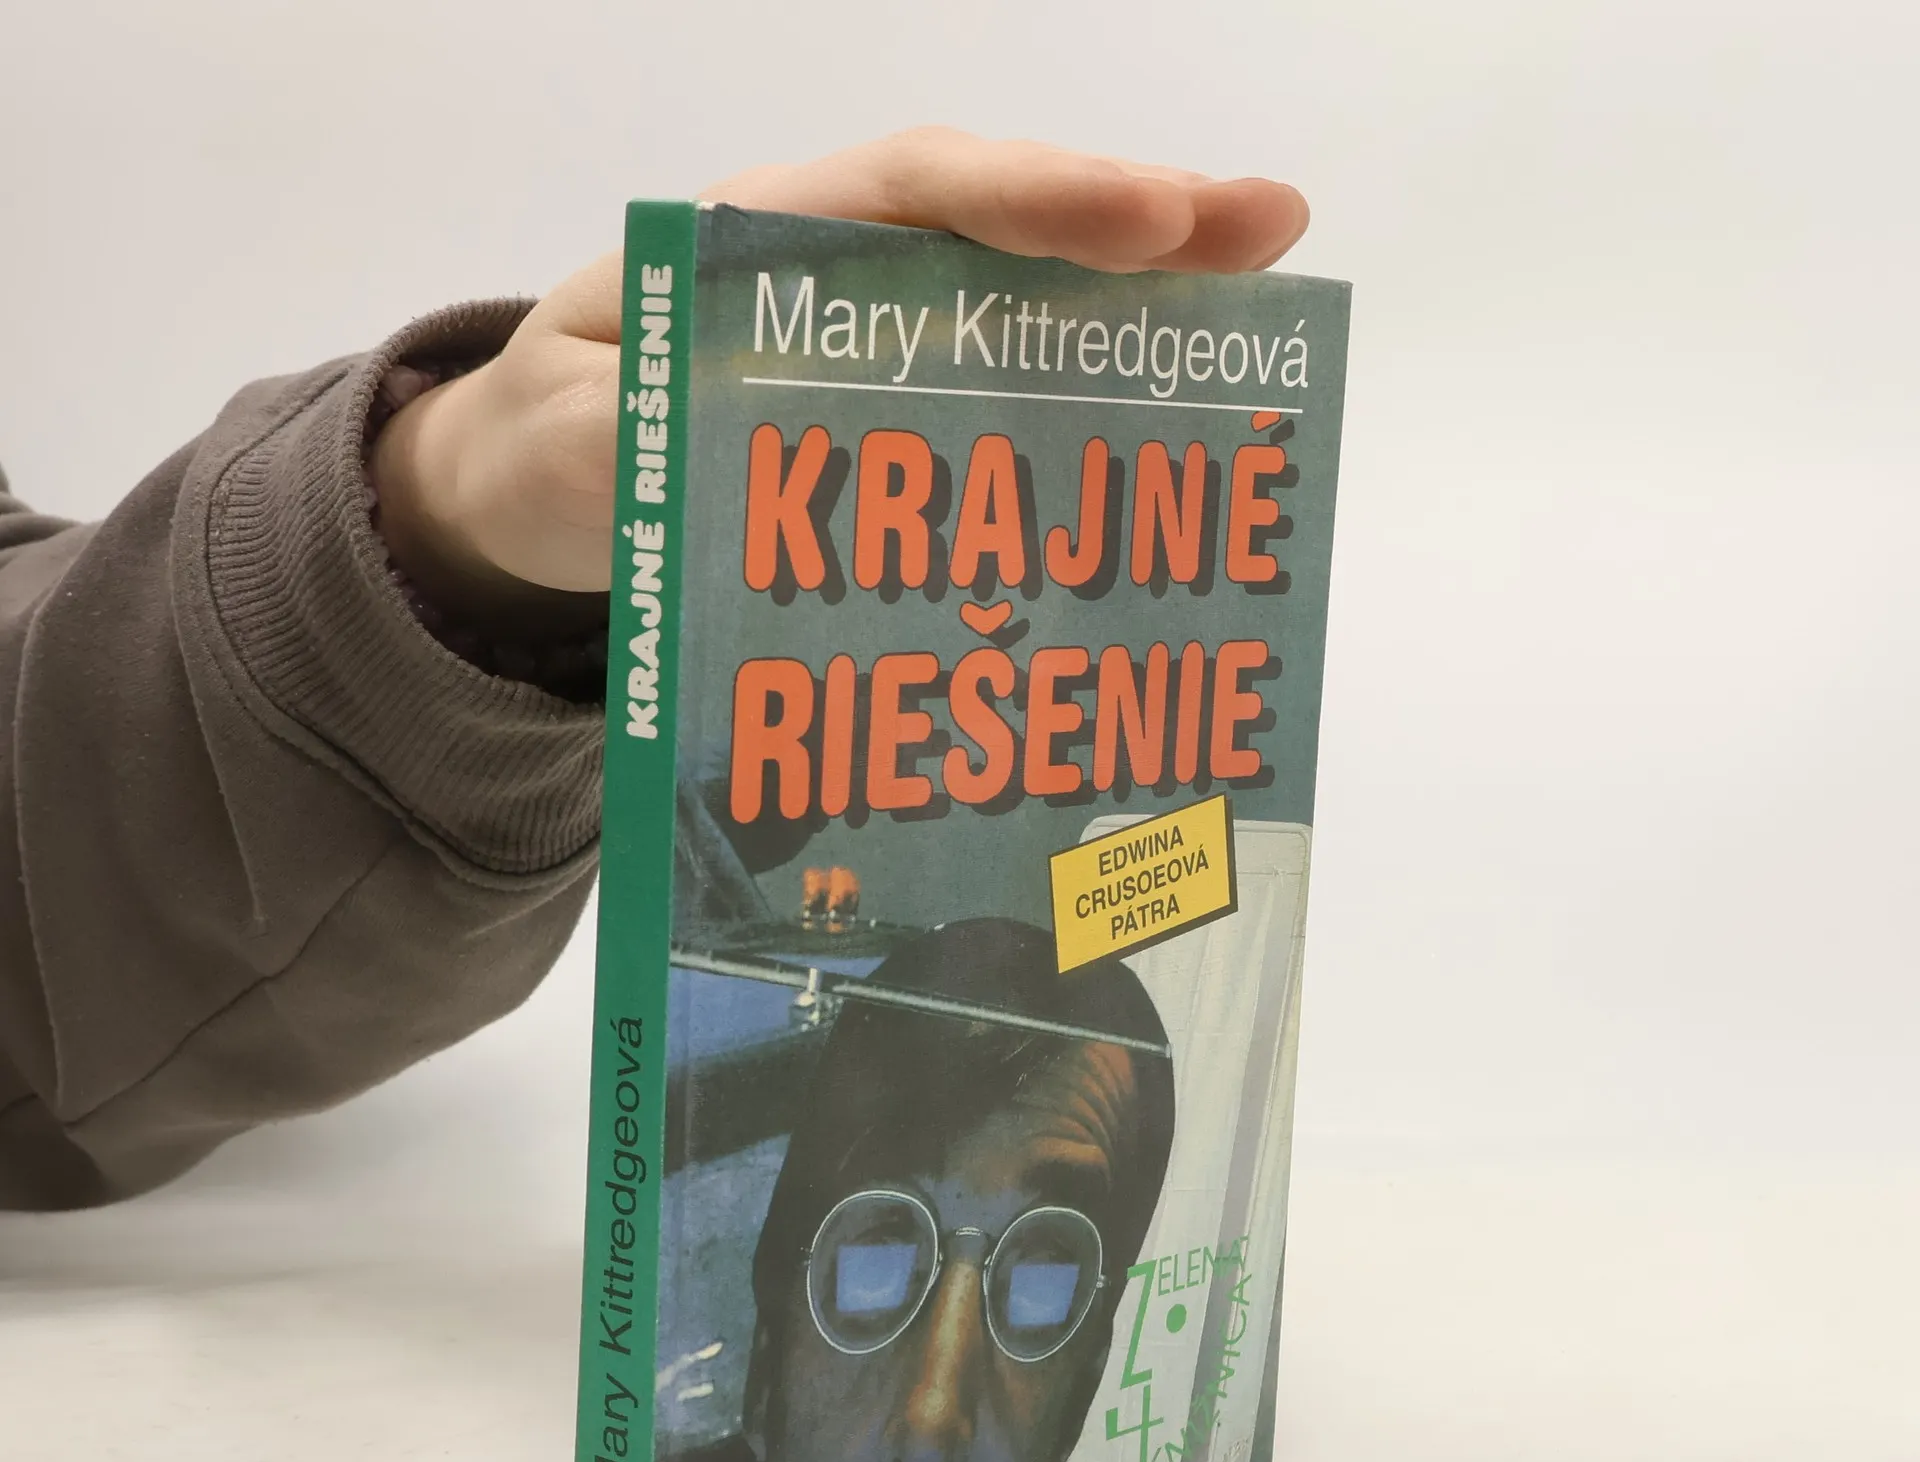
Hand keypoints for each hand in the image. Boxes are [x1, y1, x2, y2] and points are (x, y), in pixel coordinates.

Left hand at [371, 129, 1309, 627]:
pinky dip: (1092, 397)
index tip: (1146, 221)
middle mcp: (843, 270)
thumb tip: (700, 442)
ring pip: (1026, 301)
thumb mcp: (559, 435)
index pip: (912, 190)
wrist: (540, 483)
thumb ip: (619, 431)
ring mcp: (881, 340)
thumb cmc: (555, 436)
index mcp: (762, 239)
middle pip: (1003, 225)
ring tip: (1264, 307)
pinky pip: (1006, 388)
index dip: (1034, 201)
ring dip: (1144, 303)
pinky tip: (1173, 428)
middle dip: (1137, 223)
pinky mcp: (899, 410)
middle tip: (1272, 229)